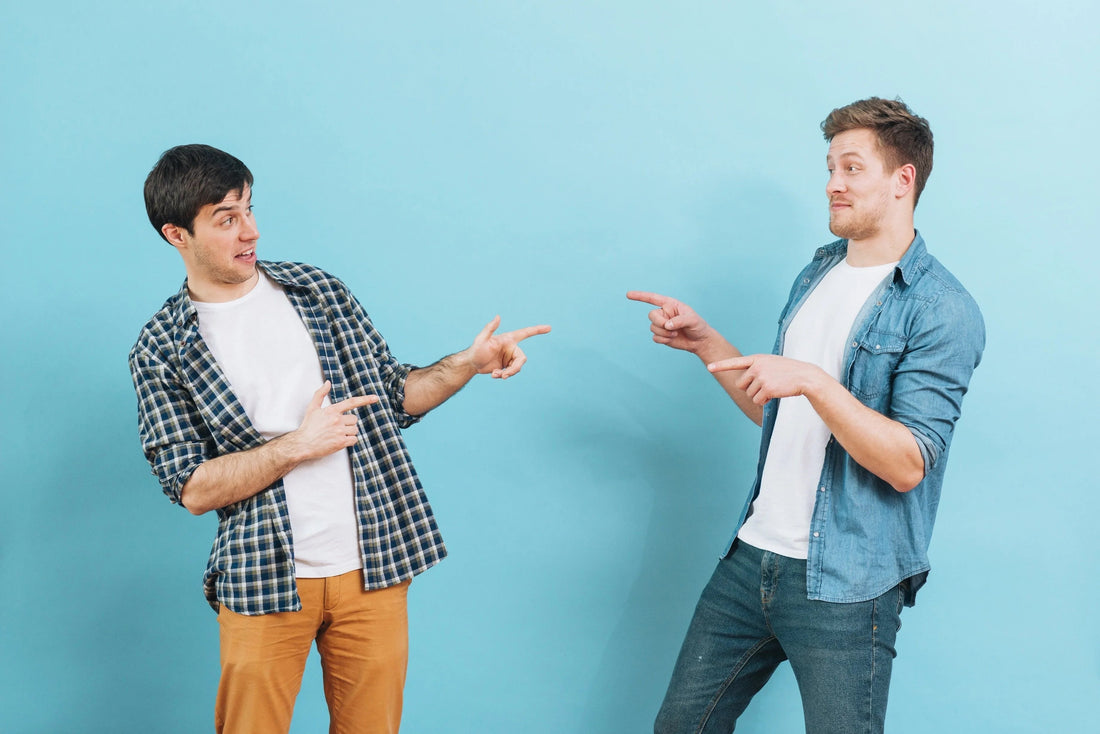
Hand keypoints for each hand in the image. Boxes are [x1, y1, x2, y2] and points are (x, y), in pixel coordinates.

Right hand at [291, 380, 378, 458]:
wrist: (302, 444)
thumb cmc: (307, 426)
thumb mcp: (312, 408)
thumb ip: (320, 394)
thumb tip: (328, 382)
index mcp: (332, 410)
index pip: (351, 402)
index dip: (365, 399)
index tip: (375, 398)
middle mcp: (337, 420)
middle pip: (354, 419)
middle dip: (349, 423)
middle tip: (337, 427)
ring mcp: (340, 432)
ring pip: (355, 430)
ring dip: (349, 433)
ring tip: (337, 435)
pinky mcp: (341, 443)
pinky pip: (354, 440)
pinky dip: (349, 441)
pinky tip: (340, 441)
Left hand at [467, 316, 550, 378]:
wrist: (472, 363)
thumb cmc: (476, 349)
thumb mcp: (482, 339)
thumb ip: (490, 328)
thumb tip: (498, 316)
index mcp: (509, 339)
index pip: (526, 333)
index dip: (537, 330)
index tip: (549, 328)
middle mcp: (511, 348)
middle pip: (522, 359)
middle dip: (514, 369)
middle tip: (505, 375)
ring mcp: (510, 358)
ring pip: (517, 368)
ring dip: (507, 373)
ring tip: (495, 375)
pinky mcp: (507, 366)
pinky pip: (511, 372)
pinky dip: (503, 375)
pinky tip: (494, 375)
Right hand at [626, 291, 713, 353]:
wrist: (699, 341)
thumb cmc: (698, 326)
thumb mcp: (692, 320)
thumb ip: (679, 320)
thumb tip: (667, 325)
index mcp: (670, 304)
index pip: (653, 298)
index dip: (640, 296)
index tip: (628, 294)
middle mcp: (664, 313)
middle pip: (651, 315)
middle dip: (660, 323)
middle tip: (671, 328)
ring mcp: (661, 324)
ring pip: (653, 328)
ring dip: (664, 333)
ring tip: (676, 334)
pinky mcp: (661, 335)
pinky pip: (655, 337)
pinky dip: (663, 340)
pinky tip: (672, 339)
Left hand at [708, 354, 825, 405]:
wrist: (805, 376)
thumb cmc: (788, 371)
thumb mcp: (771, 364)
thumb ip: (756, 368)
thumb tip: (742, 384)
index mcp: (757, 359)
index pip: (735, 362)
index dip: (721, 366)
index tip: (709, 368)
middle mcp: (757, 366)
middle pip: (741, 384)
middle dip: (750, 389)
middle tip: (764, 385)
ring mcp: (761, 377)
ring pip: (749, 394)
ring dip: (759, 395)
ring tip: (773, 388)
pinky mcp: (767, 388)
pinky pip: (757, 400)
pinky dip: (764, 401)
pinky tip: (775, 394)